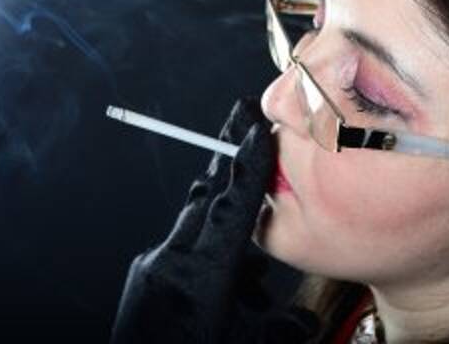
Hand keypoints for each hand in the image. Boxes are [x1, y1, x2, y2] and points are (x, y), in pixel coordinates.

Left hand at [110, 98, 317, 343]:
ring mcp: (151, 266)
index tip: (257, 128)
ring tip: (248, 246)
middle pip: (206, 197)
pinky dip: (202, 246)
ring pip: (193, 221)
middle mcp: (172, 262)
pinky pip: (177, 245)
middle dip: (229, 164)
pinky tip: (221, 276)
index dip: (247, 165)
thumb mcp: (245, 343)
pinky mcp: (141, 275)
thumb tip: (306, 322)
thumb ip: (282, 327)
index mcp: (202, 276)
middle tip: (244, 127)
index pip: (232, 207)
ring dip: (221, 218)